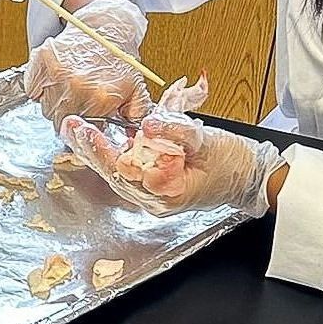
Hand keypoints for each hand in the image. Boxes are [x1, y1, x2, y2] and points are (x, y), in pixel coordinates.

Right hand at [25, 0, 152, 130]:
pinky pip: (32, 89)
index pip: (82, 129)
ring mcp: (57, 73)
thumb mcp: (136, 89)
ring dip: (54, 104)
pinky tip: (56, 81)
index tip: (86, 119)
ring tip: (69, 89)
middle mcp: (77, 86)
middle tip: (77, 103)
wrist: (105, 28)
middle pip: (60, 122)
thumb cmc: (118, 59)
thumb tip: (132, 136)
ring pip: (45, 108)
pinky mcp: (42, 60)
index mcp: (101, 97)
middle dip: (68, 116)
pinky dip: (39, 89)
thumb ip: (136, 116)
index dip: (84, 127)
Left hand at [60, 109, 284, 218]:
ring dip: (99, 152)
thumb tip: (148, 123)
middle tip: (70, 126)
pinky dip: (115, 155)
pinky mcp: (157, 188)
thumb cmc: (232, 161)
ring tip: (77, 131)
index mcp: (166, 192)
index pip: (124, 170)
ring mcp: (155, 197)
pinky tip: (102, 141)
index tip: (87, 131)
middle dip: (91, 150)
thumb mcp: (206, 140)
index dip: (103, 150)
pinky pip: (130, 172)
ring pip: (118, 175)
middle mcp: (155, 200)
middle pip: (114, 174)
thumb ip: (176, 130)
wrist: (252, 177)